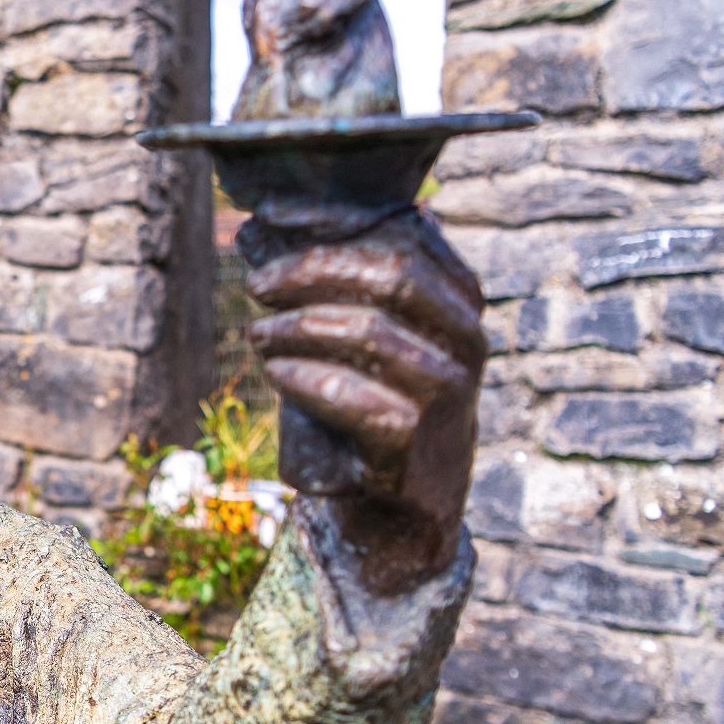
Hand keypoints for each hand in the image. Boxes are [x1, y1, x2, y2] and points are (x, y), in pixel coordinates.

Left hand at [246, 211, 484, 592]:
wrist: (400, 507)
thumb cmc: (373, 403)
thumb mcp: (358, 338)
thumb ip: (325, 286)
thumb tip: (256, 228)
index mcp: (459, 300)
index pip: (405, 233)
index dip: (333, 219)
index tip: (269, 216)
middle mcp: (467, 339)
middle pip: (392, 274)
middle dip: (311, 270)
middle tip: (257, 283)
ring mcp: (448, 392)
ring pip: (370, 333)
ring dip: (297, 327)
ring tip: (257, 334)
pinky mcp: (416, 442)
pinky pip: (353, 397)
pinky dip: (302, 378)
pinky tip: (274, 372)